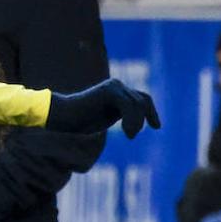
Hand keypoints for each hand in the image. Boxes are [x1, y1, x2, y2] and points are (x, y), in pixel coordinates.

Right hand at [46, 79, 160, 137]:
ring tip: (129, 135)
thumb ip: (119, 116)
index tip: (157, 127)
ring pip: (137, 104)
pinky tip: (127, 132)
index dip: (151, 112)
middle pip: (142, 100)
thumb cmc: (80, 122)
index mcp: (117, 91)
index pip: (142, 98)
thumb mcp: (105, 119)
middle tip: (132, 136)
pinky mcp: (110, 91)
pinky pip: (129, 105)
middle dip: (146, 117)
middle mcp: (117, 86)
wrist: (63, 118)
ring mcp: (114, 86)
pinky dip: (131, 120)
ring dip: (136, 122)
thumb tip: (135, 125)